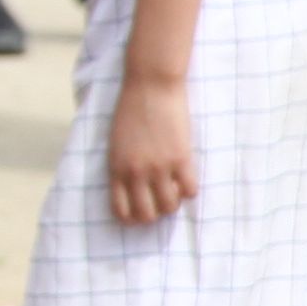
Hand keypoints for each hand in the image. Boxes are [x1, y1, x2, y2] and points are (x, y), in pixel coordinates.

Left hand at [106, 67, 196, 227]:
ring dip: (174, 203)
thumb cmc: (130, 111)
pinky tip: (186, 178)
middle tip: (160, 202)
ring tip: (174, 189)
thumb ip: (121, 167)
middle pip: (147, 214)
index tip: (141, 214)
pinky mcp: (181, 158)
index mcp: (116, 169)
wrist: (150, 87)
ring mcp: (159, 167)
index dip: (132, 219)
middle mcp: (136, 173)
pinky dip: (190, 190)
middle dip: (155, 214)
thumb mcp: (116, 143)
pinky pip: (190, 190)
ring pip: (170, 206)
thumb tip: (131, 190)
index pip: (122, 210)